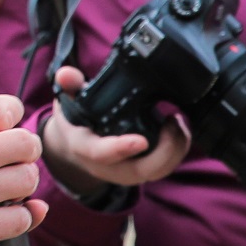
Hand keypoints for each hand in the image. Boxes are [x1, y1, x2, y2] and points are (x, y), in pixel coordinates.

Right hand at [0, 95, 45, 245]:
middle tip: (16, 157)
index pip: (0, 110)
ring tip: (14, 187)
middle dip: (26, 148)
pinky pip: (21, 219)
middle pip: (24, 142)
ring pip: (28, 179)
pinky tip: (16, 215)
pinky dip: (24, 217)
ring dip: (25, 182)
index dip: (11, 114)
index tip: (9, 121)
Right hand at [40, 65, 191, 192]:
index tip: (142, 141)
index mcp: (85, 148)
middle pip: (140, 170)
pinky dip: (177, 152)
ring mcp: (126, 171)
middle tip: (173, 122)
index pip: (102, 153)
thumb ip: (70, 86)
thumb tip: (66, 73)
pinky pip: (163, 168)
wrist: (77, 146)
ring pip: (157, 172)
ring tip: (179, 123)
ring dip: (175, 151)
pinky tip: (180, 130)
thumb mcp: (69, 101)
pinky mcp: (141, 170)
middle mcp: (107, 166)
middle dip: (164, 151)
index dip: (121, 148)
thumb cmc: (76, 120)